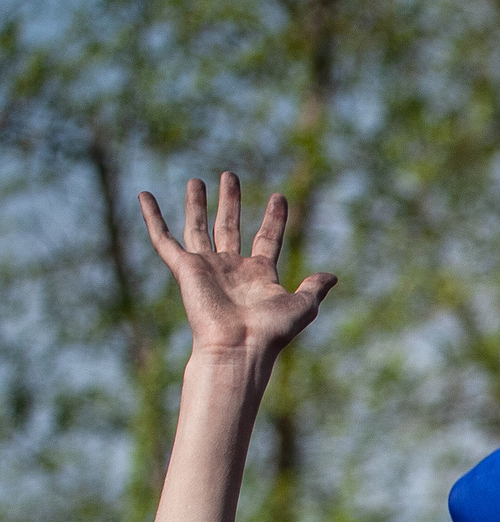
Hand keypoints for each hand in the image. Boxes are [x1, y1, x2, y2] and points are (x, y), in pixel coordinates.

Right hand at [139, 174, 336, 359]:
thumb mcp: (302, 306)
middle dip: (230, 201)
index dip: (274, 218)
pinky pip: (163, 238)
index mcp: (259, 274)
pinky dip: (152, 217)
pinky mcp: (184, 269)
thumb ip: (314, 288)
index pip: (267, 238)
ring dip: (197, 203)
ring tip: (196, 180)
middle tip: (230, 175)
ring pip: (199, 227)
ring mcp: (207, 267)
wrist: (239, 346)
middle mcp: (231, 268)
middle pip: (229, 226)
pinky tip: (145, 196)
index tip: (279, 197)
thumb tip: (333, 276)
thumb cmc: (271, 331)